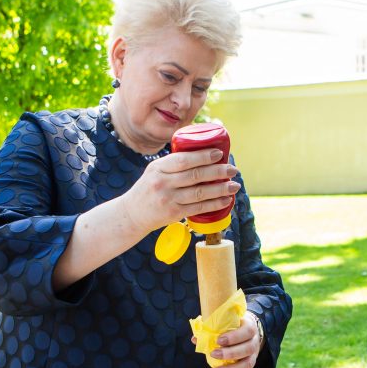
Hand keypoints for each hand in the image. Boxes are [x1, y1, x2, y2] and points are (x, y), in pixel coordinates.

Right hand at [120, 148, 240, 234]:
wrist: (132, 214)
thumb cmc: (149, 189)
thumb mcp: (155, 171)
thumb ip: (174, 164)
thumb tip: (204, 153)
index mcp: (158, 167)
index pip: (183, 160)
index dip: (203, 156)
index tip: (219, 153)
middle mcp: (162, 183)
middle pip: (195, 175)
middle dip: (218, 171)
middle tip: (233, 169)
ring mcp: (168, 199)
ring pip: (199, 193)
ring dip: (220, 189)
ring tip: (234, 185)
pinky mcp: (173, 213)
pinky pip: (198, 208)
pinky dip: (214, 204)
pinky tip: (226, 200)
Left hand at [192, 312, 262, 367]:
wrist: (247, 332)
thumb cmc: (233, 325)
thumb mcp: (226, 322)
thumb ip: (212, 328)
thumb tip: (195, 338)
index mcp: (250, 326)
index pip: (247, 331)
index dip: (234, 337)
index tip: (219, 340)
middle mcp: (255, 340)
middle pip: (248, 348)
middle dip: (231, 353)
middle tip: (213, 354)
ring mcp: (254, 354)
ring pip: (247, 363)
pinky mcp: (250, 363)